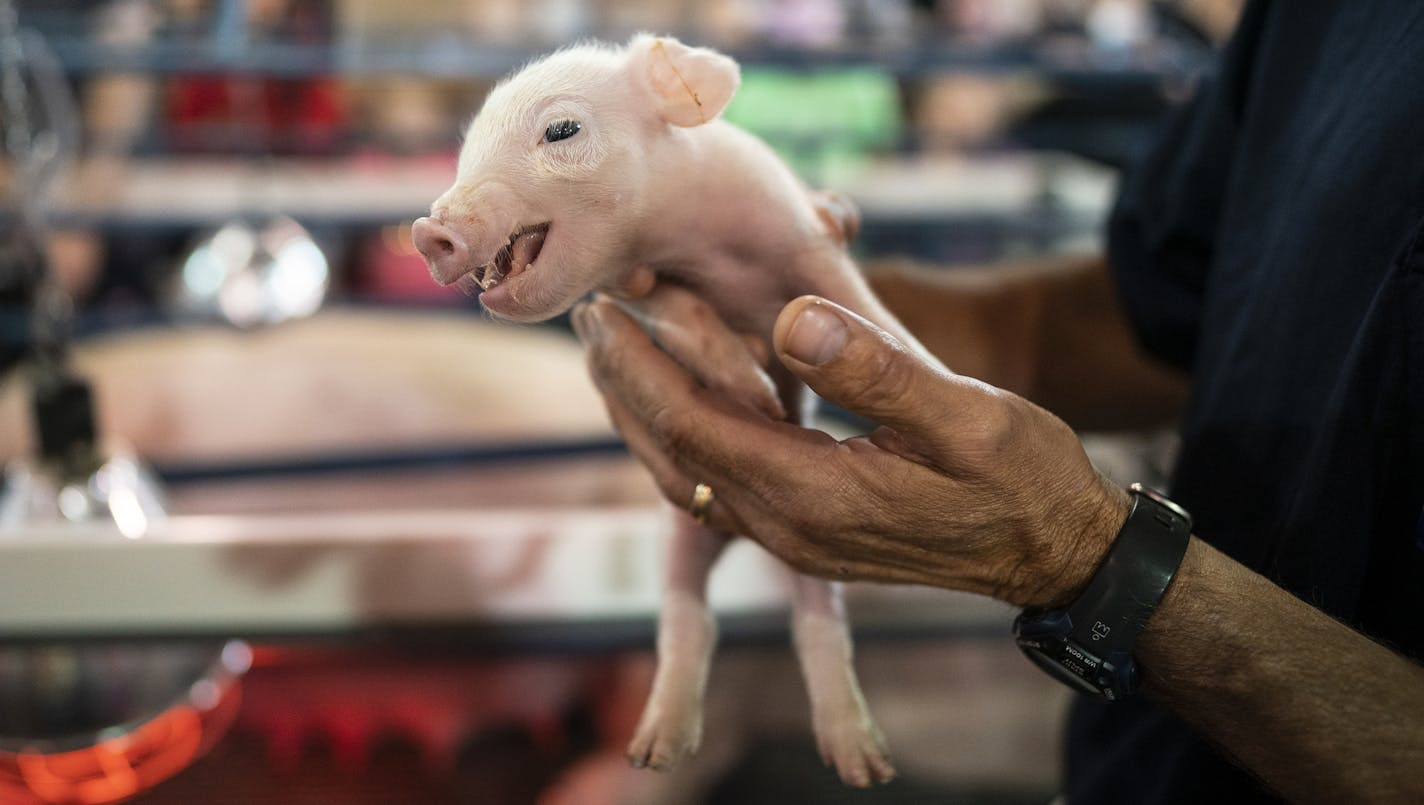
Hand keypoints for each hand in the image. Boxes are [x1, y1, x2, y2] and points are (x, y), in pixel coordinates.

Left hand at [573, 293, 1130, 607]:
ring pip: (689, 474)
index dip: (641, 367)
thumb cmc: (1022, 477)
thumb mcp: (967, 415)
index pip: (696, 427)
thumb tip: (791, 317)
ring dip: (646, 412)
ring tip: (615, 349)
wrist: (1052, 551)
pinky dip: (687, 434)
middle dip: (625, 385)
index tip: (603, 311)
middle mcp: (790, 526)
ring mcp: (796, 536)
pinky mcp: (808, 529)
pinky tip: (680, 392)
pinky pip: (721, 482)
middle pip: (675, 454)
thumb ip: (878, 370)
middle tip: (589, 317)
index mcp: (816, 495)